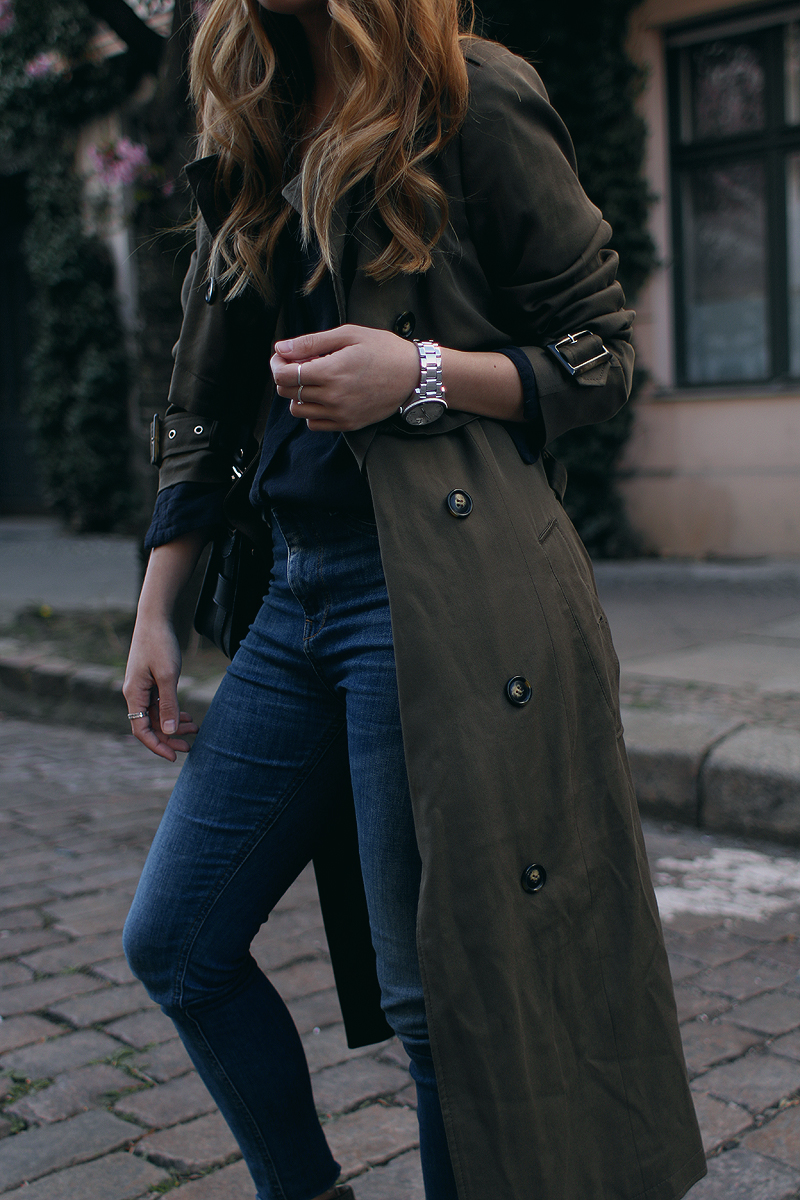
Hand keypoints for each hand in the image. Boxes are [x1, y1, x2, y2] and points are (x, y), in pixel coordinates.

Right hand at [123, 617, 197, 761]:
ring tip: (195, 730)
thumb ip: (169, 704)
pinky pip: (160, 704)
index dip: (157, 746)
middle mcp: (135, 694)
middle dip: (169, 738)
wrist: (155, 619)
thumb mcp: (168, 676)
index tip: (174, 757)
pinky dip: (173, 712)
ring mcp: (142, 688)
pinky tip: (188, 717)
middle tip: (190, 747)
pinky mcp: (151, 681)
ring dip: (174, 725)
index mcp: (134, 694)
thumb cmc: (160, 644)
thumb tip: (170, 732)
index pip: (141, 730)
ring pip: (157, 715)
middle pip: (150, 725)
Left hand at [271, 325, 419, 430]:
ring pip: (298, 410)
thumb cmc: (384, 350)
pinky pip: (314, 424)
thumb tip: (281, 349)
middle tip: (299, 364)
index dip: (277, 364)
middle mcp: (332, 397)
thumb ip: (312, 342)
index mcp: (330, 371)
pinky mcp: (348, 424)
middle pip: (288, 392)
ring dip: (298, 394)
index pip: (284, 375)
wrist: (414, 376)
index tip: (283, 356)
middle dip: (286, 376)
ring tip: (313, 380)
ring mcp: (340, 414)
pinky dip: (311, 411)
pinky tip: (323, 396)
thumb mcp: (349, 335)